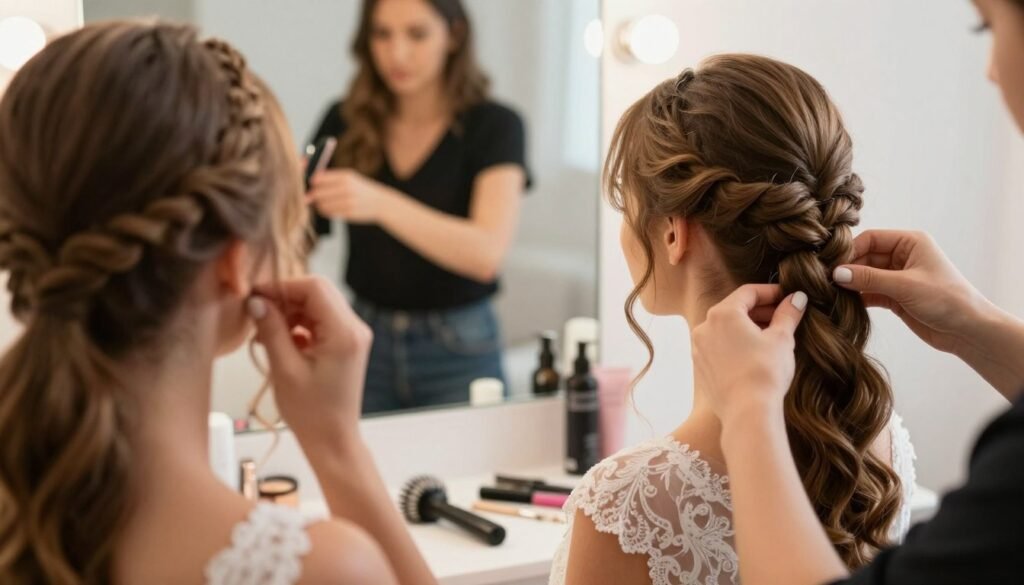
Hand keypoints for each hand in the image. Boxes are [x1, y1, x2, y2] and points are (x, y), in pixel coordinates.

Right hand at [247, 276, 371, 446]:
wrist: (332, 439)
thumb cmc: (310, 412)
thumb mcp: (285, 369)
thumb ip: (271, 331)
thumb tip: (255, 301)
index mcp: (345, 332)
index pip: (314, 287)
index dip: (282, 286)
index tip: (254, 296)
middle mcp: (355, 328)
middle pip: (317, 292)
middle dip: (285, 299)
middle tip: (257, 314)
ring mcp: (353, 335)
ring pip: (317, 306)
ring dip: (289, 313)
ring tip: (264, 334)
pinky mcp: (346, 343)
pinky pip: (320, 321)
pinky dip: (298, 325)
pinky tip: (279, 342)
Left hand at [308, 169, 392, 223]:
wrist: (379, 202)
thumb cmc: (361, 189)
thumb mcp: (349, 177)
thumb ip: (331, 177)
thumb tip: (312, 180)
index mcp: (345, 176)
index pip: (318, 179)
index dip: (312, 183)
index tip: (312, 185)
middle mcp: (346, 188)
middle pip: (318, 193)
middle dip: (313, 195)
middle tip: (314, 196)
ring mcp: (348, 201)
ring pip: (322, 204)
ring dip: (319, 205)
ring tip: (325, 202)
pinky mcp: (348, 213)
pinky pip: (329, 213)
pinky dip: (326, 211)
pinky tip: (332, 208)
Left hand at [692, 285, 807, 425]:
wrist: (747, 412)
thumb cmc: (765, 372)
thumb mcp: (782, 339)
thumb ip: (788, 314)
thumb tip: (797, 298)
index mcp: (722, 313)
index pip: (748, 292)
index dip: (771, 292)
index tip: (787, 297)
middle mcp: (704, 327)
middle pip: (735, 309)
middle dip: (760, 311)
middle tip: (784, 316)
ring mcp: (699, 348)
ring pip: (725, 329)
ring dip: (748, 328)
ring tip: (772, 336)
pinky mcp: (700, 367)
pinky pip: (719, 347)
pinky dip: (735, 344)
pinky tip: (755, 355)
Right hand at [833, 230, 992, 354]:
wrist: (968, 330)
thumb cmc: (946, 299)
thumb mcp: (905, 286)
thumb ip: (869, 278)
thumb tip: (836, 273)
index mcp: (910, 242)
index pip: (871, 239)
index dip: (850, 251)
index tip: (831, 266)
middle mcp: (903, 256)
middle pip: (865, 257)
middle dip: (848, 269)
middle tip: (827, 282)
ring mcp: (898, 276)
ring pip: (865, 275)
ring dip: (851, 284)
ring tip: (832, 293)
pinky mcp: (895, 296)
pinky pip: (870, 292)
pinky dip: (858, 297)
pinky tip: (844, 303)